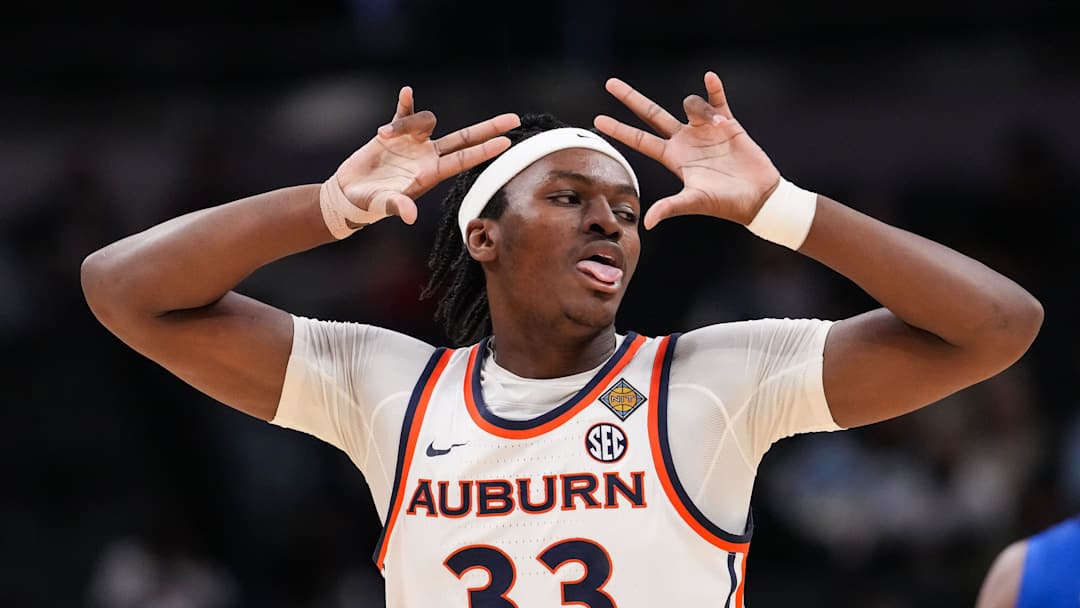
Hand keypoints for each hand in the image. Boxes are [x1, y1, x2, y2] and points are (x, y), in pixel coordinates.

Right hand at [335, 86, 519, 223]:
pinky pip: (404, 112)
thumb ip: (397, 206)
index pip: (463, 159)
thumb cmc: (369, 204)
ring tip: (383, 135)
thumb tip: (410, 215)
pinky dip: (405, 104)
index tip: (506, 142)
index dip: (484, 151)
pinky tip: (407, 93)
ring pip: (425, 120)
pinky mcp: (394, 133)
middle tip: (514, 119)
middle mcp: (428, 156)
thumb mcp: (383, 204)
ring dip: (406, 122)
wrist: (350, 194)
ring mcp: (413, 143)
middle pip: (464, 138)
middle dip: (488, 128)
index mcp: (430, 173)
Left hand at [594, 72, 780, 228]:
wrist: (757, 196)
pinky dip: (714, 89)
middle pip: (652, 115)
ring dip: (699, 108)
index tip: (597, 120)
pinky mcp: (727, 124)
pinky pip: (718, 100)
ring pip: (690, 105)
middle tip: (609, 83)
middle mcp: (684, 141)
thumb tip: (648, 222)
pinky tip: (709, 77)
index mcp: (673, 157)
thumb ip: (671, 207)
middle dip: (631, 99)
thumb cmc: (725, 203)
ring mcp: (704, 130)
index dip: (619, 130)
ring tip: (716, 127)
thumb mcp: (694, 201)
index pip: (639, 141)